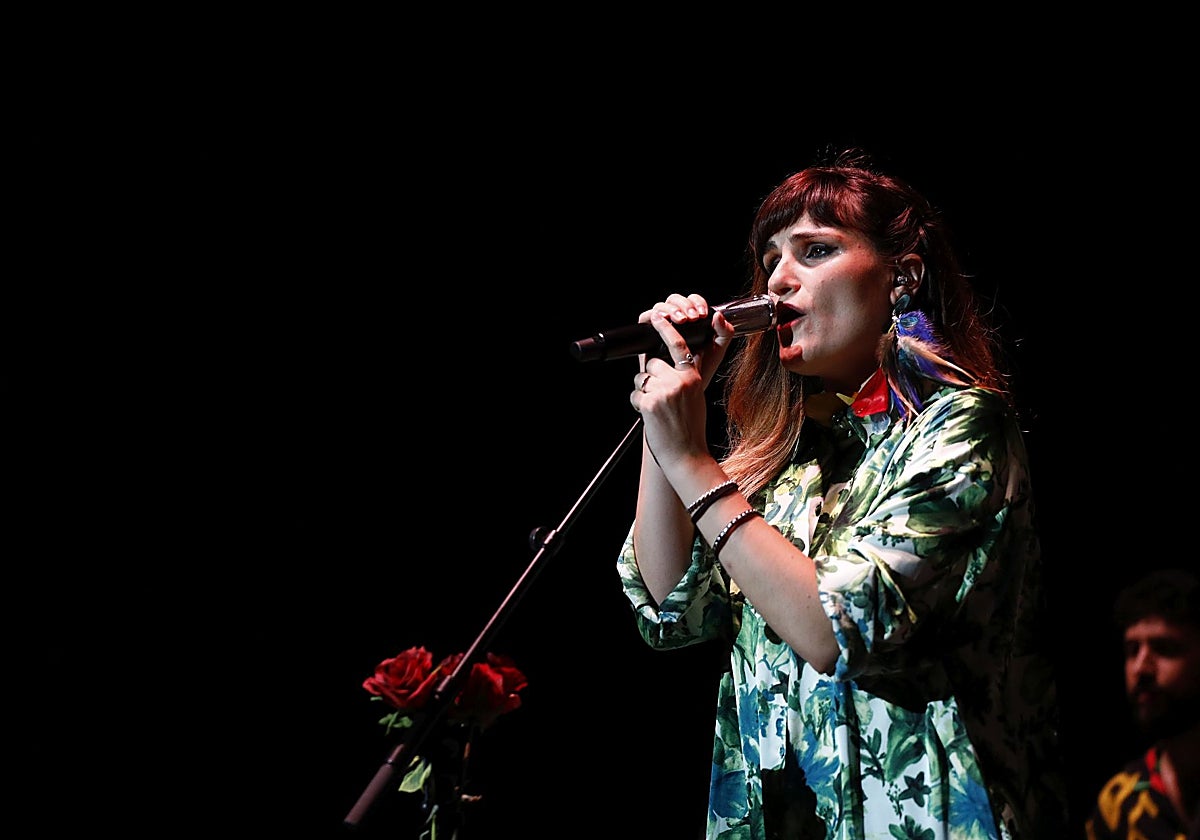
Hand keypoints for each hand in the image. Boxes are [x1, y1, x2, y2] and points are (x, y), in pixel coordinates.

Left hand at [630, 293, 731, 467]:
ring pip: (641, 379)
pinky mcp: (649, 403)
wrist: (686, 454)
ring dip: (644, 392)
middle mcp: (680, 381)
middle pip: (652, 365)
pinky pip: (635, 395)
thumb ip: (684, 377)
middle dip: (651, 378)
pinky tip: (651, 416)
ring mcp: (664, 391)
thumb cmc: (690, 427)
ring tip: (657, 409)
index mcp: (692, 377)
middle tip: (661, 400)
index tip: (656, 315)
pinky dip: (638, 404)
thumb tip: (663, 364)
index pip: (678, 345)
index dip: (665, 328)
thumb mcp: (695, 396)